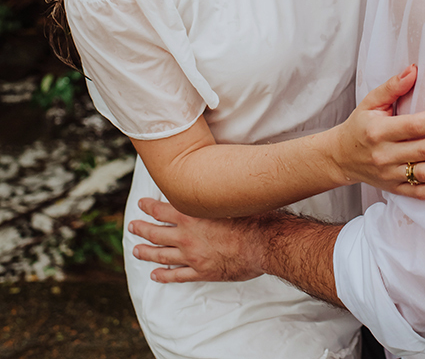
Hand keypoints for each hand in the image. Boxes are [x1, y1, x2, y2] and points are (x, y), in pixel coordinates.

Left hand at [129, 198, 266, 283]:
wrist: (262, 243)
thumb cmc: (249, 217)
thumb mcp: (228, 198)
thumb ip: (213, 194)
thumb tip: (210, 179)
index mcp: (191, 216)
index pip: (162, 210)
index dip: (149, 207)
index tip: (141, 204)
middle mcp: (186, 236)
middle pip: (156, 233)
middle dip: (141, 229)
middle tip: (132, 226)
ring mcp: (192, 257)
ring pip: (161, 255)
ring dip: (147, 252)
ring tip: (136, 250)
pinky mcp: (201, 272)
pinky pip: (177, 276)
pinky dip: (164, 275)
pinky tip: (156, 275)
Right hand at [327, 64, 424, 198]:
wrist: (341, 157)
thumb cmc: (361, 124)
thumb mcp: (370, 101)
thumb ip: (392, 86)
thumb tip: (414, 69)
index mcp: (379, 131)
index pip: (415, 125)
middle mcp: (385, 155)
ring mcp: (391, 175)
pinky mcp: (396, 189)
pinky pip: (422, 192)